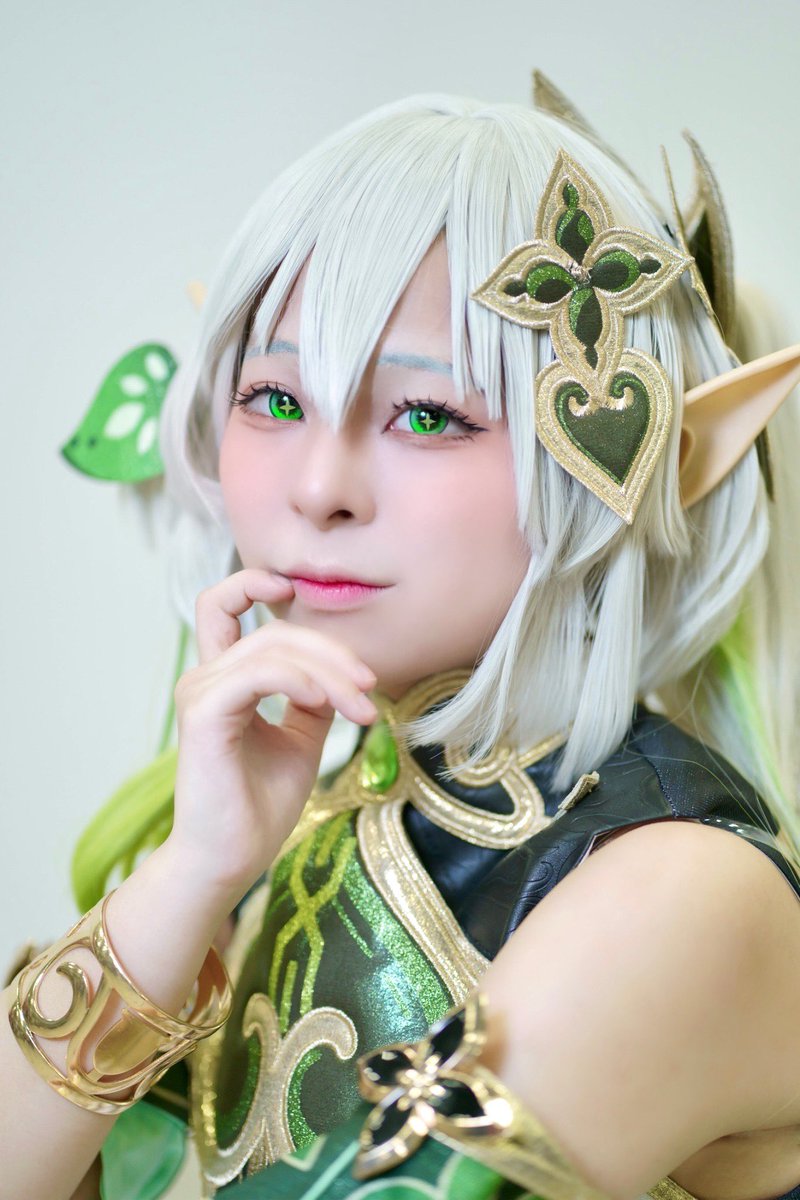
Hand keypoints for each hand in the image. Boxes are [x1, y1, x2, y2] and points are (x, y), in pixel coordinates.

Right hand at [168, 568, 376, 898]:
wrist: (231, 860)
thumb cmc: (259, 806)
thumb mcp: (301, 739)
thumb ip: (313, 699)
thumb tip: (343, 673)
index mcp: (221, 681)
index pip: (222, 608)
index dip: (251, 583)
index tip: (291, 587)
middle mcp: (204, 679)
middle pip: (275, 631)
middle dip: (333, 652)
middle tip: (370, 688)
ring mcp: (200, 693)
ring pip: (274, 649)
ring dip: (329, 672)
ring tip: (362, 708)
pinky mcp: (203, 715)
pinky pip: (259, 674)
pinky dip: (300, 681)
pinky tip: (325, 703)